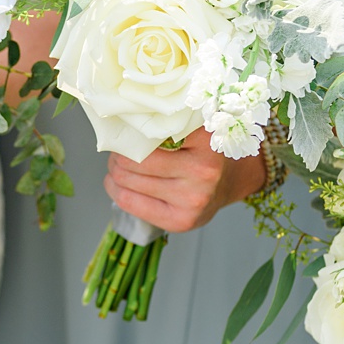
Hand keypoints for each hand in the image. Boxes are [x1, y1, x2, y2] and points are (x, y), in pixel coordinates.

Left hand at [104, 127, 266, 232]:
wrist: (228, 182)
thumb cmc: (203, 152)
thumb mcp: (194, 129)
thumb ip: (166, 124)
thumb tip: (122, 122)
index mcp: (206, 142)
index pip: (148, 135)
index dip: (129, 133)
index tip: (126, 132)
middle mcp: (203, 172)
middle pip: (132, 161)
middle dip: (118, 155)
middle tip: (119, 151)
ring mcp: (193, 199)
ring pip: (126, 181)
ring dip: (114, 172)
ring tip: (120, 167)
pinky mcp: (181, 221)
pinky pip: (129, 202)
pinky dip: (115, 190)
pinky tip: (119, 184)